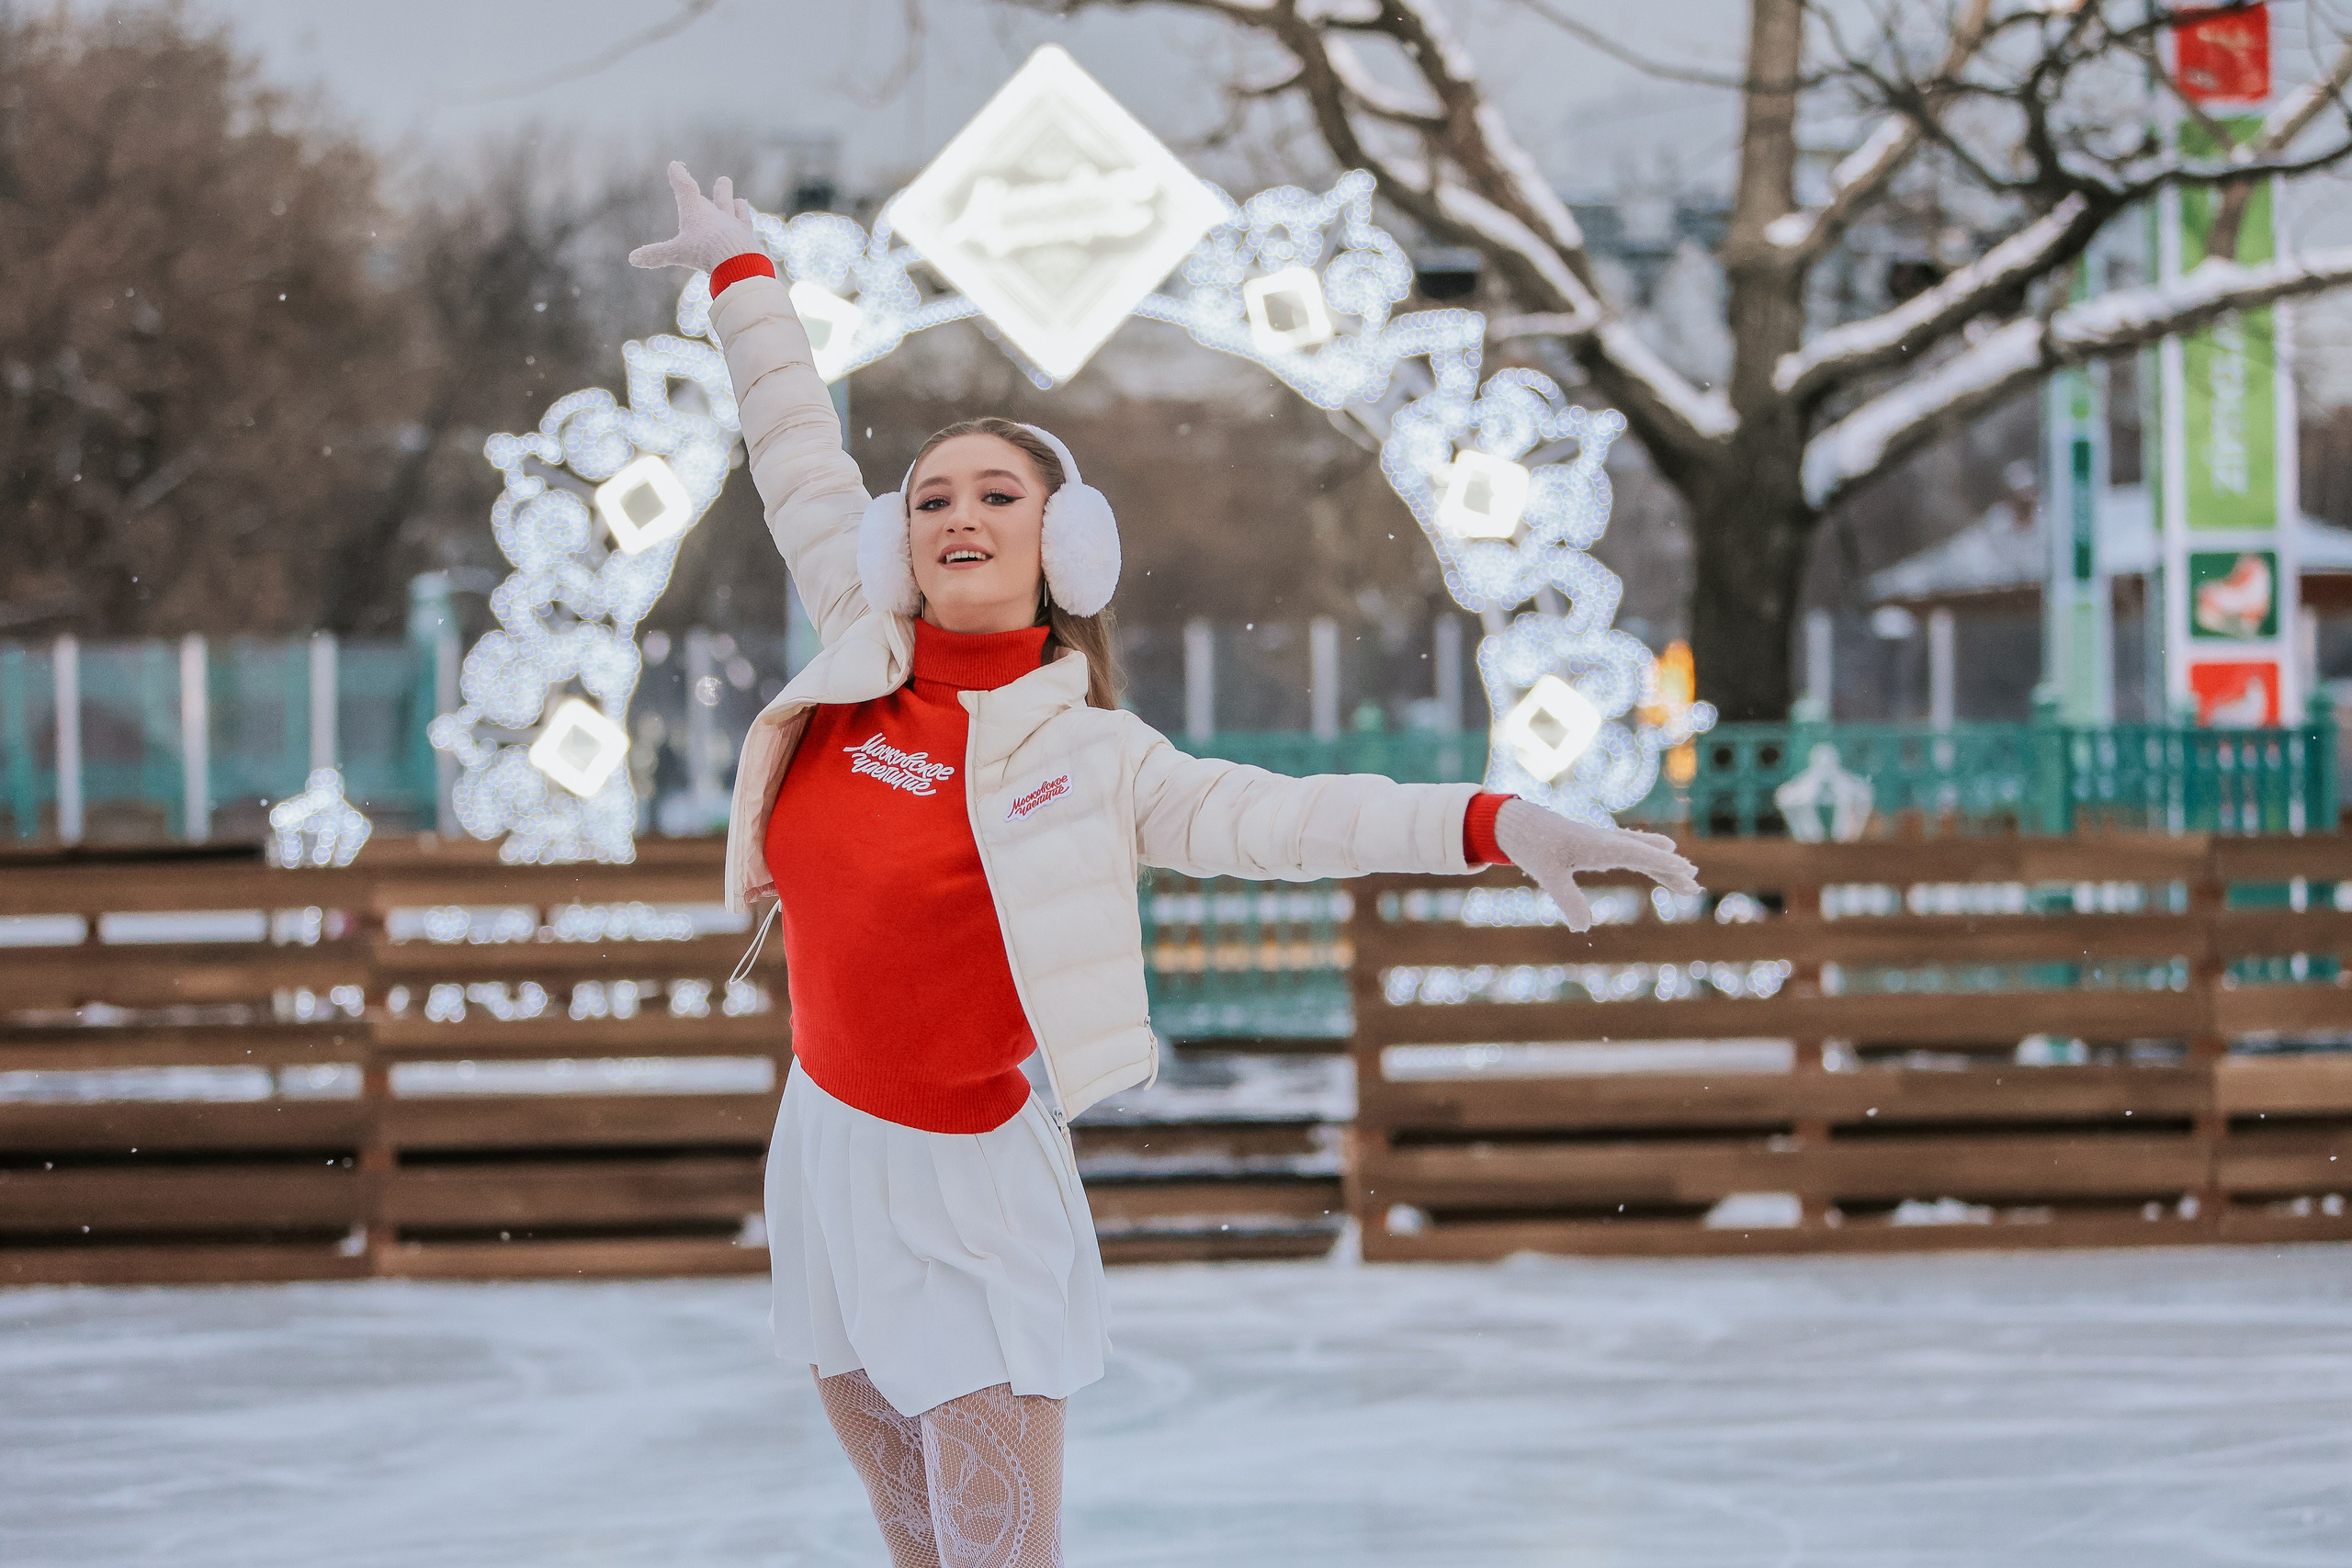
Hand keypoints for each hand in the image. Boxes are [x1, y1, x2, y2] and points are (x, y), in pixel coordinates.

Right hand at [628, 161, 763, 273]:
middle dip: (720, 189)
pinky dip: (745, 228)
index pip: (685, 188)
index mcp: (696, 211)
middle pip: (720, 195)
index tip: (674, 166)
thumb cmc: (704, 251)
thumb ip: (657, 254)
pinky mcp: (749, 238)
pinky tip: (748, 230)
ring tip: (740, 202)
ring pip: (737, 209)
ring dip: (737, 205)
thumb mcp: (677, 253)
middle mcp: (718, 213)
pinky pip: (747, 229)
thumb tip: (633, 259)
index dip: (679, 176)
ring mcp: (736, 224)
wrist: (737, 259)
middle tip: (723, 181)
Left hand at [1492, 797, 1701, 931]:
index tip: (1687, 870)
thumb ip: (1568, 899)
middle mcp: (1605, 841)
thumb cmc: (1532, 845)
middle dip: (1670, 869)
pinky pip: (1628, 850)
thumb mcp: (1547, 875)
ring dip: (1662, 864)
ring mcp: (1601, 841)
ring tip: (1685, 875)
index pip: (1638, 854)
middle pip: (1646, 854)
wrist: (1515, 822)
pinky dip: (1645, 856)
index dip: (1663, 864)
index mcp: (1599, 845)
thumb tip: (1584, 928)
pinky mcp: (1594, 843)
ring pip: (1640, 852)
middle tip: (1695, 884)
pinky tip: (1652, 860)